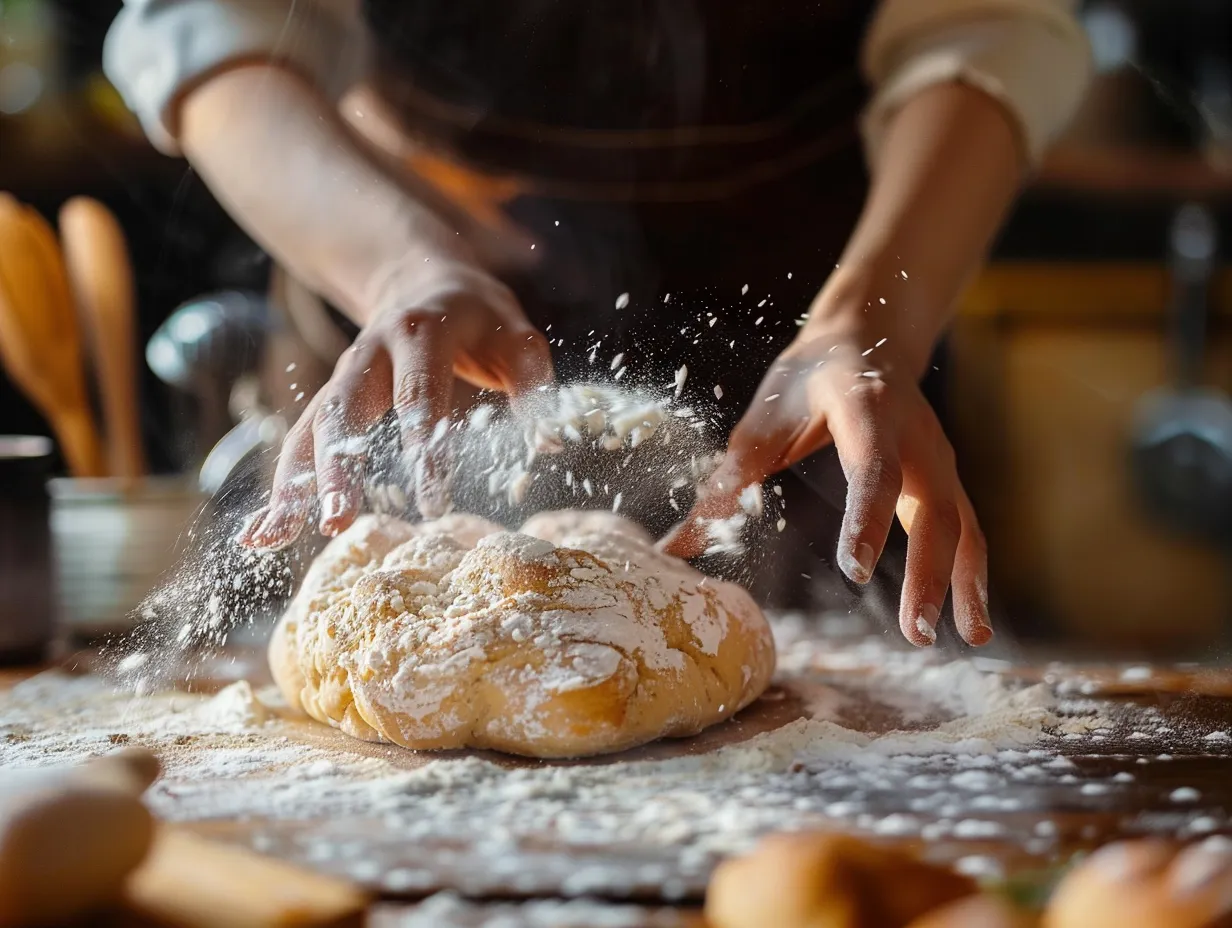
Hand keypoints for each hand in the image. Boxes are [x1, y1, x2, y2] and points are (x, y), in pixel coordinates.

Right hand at [238, 259, 553, 548]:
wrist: (423, 280)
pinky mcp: (331, 400)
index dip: (424, 445)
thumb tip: (551, 443)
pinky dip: (280, 488)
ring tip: (274, 539)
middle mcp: (369, 352)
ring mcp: (343, 376)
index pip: (421, 392)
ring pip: (309, 429)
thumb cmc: (480, 318)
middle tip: (337, 520)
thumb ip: (532, 382)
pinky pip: (300, 443)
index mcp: (420, 332)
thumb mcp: (515, 334)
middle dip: (336, 466)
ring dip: (292, 483)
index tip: (431, 501)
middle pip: (343, 408)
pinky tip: (262, 535)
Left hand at [661, 331, 990, 647]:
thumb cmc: (807, 379)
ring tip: (969, 639)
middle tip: (915, 631)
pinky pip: (967, 528)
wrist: (866, 336)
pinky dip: (973, 574)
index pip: (873, 470)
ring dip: (963, 583)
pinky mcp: (946, 477)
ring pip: (962, 523)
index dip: (868, 519)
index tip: (856, 571)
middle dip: (929, 571)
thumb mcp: (761, 421)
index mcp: (866, 410)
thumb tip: (675, 548)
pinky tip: (971, 622)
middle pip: (933, 508)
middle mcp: (915, 435)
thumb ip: (727, 484)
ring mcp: (939, 457)